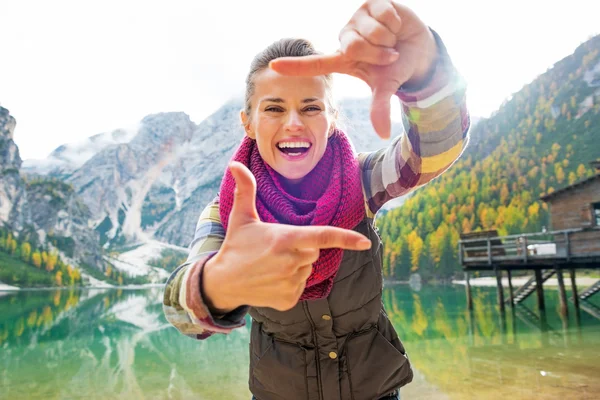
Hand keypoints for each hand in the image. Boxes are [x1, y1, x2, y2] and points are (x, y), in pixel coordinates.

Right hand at [203, 161, 371, 312]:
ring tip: (271, 265)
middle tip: (277, 248)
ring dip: (296, 265)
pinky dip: (291, 282)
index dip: (346, 238)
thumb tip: (235, 164)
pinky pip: (301, 286)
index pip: (322, 236)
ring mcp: (291, 283)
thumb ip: (245, 189)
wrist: (222, 283)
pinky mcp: (289, 300)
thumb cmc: (236, 246)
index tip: (365, 242)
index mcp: (284, 239)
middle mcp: (291, 262)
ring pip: (308, 269)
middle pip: (314, 251)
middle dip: (302, 247)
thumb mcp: (241, 217)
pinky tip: (272, 279)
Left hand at [269, 0, 437, 138]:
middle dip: (378, 53)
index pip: (314, 63)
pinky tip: (395, 24)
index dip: (294, 66)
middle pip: (354, 46)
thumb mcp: (386, 88)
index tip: (273, 66)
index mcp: (343, 59)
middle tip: (387, 54)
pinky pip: (382, 12)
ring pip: (370, 30)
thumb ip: (380, 107)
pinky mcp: (371, 2)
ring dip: (388, 37)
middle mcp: (346, 38)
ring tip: (392, 39)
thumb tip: (383, 134)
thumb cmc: (395, 69)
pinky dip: (395, 21)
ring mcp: (357, 19)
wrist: (418, 49)